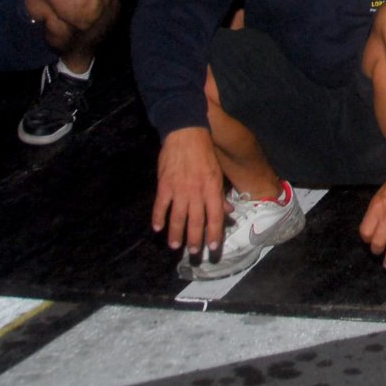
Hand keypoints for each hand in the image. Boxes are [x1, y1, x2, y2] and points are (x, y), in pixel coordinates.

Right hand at [152, 127, 224, 264]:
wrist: (186, 133)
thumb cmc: (204, 153)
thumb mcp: (218, 173)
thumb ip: (220, 195)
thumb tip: (228, 213)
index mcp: (212, 189)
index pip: (215, 217)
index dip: (214, 234)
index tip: (212, 248)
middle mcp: (197, 192)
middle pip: (196, 221)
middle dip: (195, 240)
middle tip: (194, 252)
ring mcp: (179, 190)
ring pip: (178, 218)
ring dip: (176, 234)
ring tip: (175, 246)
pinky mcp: (164, 185)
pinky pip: (160, 206)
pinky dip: (158, 218)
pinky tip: (157, 228)